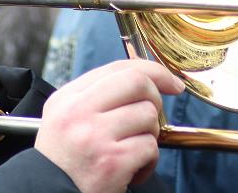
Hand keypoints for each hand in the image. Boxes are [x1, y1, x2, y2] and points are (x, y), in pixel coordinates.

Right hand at [35, 59, 185, 192]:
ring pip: (148, 115)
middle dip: (156, 98)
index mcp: (67, 98)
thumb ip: (98, 97)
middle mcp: (78, 112)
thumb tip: (146, 80)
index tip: (171, 82)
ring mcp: (95, 136)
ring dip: (150, 135)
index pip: (119, 68)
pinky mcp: (112, 162)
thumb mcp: (68, 120)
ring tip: (132, 151)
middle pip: (137, 82)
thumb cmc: (66, 164)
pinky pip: (150, 147)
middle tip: (152, 119)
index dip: (153, 71)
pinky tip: (131, 170)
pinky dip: (149, 161)